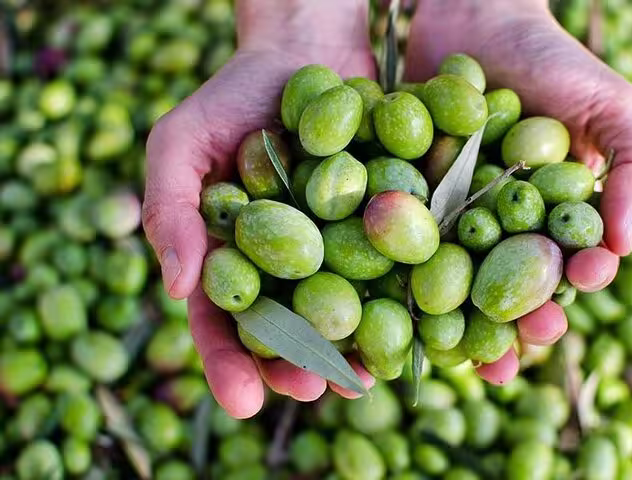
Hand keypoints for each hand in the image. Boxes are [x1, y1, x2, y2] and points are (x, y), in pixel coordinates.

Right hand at [142, 0, 376, 417]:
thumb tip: (177, 286)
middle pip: (292, 330)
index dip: (231, 362)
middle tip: (312, 392)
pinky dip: (406, 297)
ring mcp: (341, 250)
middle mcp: (289, 266)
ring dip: (357, 350)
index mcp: (235, 258)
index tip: (244, 398)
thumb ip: (170, 208)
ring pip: (348, 312)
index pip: (226, 321)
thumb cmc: (234, 95)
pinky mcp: (389, 226)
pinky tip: (418, 326)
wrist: (307, 51)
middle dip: (300, 366)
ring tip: (365, 379)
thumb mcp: (183, 140)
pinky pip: (398, 268)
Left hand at [405, 0, 631, 383]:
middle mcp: (490, 230)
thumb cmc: (553, 62)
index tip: (557, 316)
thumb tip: (623, 243)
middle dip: (498, 327)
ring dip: (437, 321)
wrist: (475, 15)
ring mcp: (439, 218)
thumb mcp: (610, 108)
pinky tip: (375, 302)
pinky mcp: (393, 198)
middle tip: (495, 359)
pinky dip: (381, 269)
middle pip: (494, 289)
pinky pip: (387, 237)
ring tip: (435, 355)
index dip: (559, 298)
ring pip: (437, 278)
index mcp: (545, 223)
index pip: (556, 272)